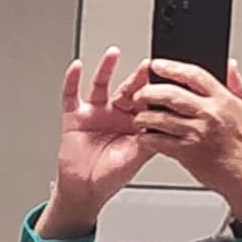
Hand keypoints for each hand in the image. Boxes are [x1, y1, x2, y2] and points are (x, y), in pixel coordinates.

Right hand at [35, 47, 155, 237]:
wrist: (86, 189)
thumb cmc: (112, 176)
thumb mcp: (139, 156)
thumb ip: (153, 138)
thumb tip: (170, 123)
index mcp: (135, 123)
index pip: (147, 100)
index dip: (156, 89)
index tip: (167, 77)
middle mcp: (116, 113)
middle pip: (127, 89)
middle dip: (137, 77)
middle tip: (148, 65)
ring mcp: (95, 112)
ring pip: (101, 84)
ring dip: (107, 68)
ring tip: (114, 53)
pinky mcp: (75, 115)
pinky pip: (71, 93)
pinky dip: (72, 80)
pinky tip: (77, 67)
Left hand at [133, 59, 241, 219]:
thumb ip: (236, 86)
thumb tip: (229, 65)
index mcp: (223, 101)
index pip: (194, 75)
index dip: (171, 67)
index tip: (156, 65)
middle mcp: (210, 114)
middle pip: (170, 94)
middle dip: (148, 92)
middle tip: (138, 94)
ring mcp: (197, 133)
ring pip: (159, 117)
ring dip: (143, 117)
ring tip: (139, 117)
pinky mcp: (186, 152)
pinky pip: (158, 141)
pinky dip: (147, 138)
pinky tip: (145, 136)